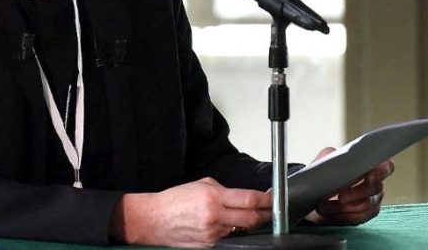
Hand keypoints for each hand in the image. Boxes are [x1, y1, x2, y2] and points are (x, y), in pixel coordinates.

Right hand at [112, 177, 271, 246]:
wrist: (153, 219)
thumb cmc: (175, 200)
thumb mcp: (202, 185)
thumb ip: (225, 191)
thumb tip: (244, 197)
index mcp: (214, 198)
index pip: (250, 199)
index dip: (267, 200)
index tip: (274, 200)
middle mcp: (215, 217)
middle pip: (251, 219)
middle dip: (264, 216)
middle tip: (271, 212)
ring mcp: (212, 234)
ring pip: (241, 231)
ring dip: (247, 225)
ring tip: (247, 217)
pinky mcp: (208, 246)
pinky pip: (228, 239)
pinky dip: (231, 232)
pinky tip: (229, 226)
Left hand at [305, 148, 395, 225]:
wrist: (314, 194)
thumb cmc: (325, 174)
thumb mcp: (324, 159)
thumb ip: (331, 155)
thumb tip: (337, 160)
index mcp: (370, 166)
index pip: (386, 167)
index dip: (380, 172)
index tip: (367, 178)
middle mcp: (375, 183)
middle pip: (374, 189)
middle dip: (356, 193)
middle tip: (340, 196)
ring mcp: (372, 200)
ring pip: (365, 205)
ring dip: (344, 207)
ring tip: (325, 205)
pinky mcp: (364, 215)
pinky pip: (358, 217)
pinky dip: (343, 215)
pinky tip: (330, 211)